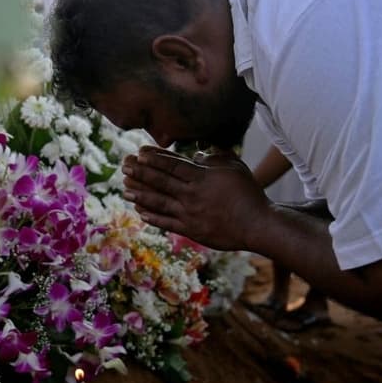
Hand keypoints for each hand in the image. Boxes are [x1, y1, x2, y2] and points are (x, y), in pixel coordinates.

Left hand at [122, 146, 271, 249]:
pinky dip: (152, 216)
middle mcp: (192, 195)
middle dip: (141, 172)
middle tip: (124, 165)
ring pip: (159, 201)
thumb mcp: (234, 167)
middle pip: (161, 181)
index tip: (139, 152)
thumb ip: (214, 157)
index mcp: (202, 177)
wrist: (257, 225)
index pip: (173, 165)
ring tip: (125, 188)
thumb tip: (196, 154)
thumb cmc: (249, 193)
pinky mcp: (191, 230)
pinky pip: (166, 222)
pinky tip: (139, 211)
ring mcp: (189, 214)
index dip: (154, 158)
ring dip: (140, 193)